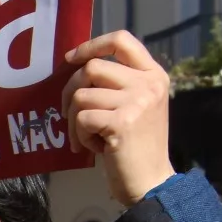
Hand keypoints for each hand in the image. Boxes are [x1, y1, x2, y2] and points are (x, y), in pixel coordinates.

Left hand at [61, 32, 176, 207]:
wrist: (151, 181)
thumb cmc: (136, 146)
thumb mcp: (135, 106)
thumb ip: (117, 84)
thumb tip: (77, 67)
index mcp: (153, 75)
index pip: (121, 40)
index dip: (91, 45)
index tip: (71, 58)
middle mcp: (148, 83)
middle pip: (92, 67)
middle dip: (70, 90)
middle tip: (69, 114)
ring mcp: (137, 101)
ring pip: (82, 95)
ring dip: (75, 120)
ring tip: (89, 137)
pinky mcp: (122, 121)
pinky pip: (82, 118)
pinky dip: (80, 136)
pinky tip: (94, 147)